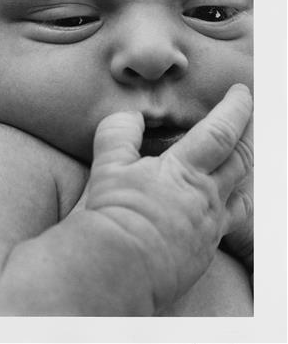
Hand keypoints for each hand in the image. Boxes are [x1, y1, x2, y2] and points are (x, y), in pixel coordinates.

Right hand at [84, 84, 252, 309]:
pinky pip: (229, 224)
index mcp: (185, 172)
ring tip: (239, 162)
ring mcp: (210, 226)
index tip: (243, 92)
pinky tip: (220, 205)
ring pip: (242, 194)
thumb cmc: (114, 215)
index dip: (236, 108)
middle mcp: (207, 197)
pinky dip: (230, 206)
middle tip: (251, 119)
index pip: (222, 131)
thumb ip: (120, 133)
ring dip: (244, 173)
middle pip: (242, 160)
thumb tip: (131, 116)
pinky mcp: (206, 250)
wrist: (118, 268)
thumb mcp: (108, 166)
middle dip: (249, 135)